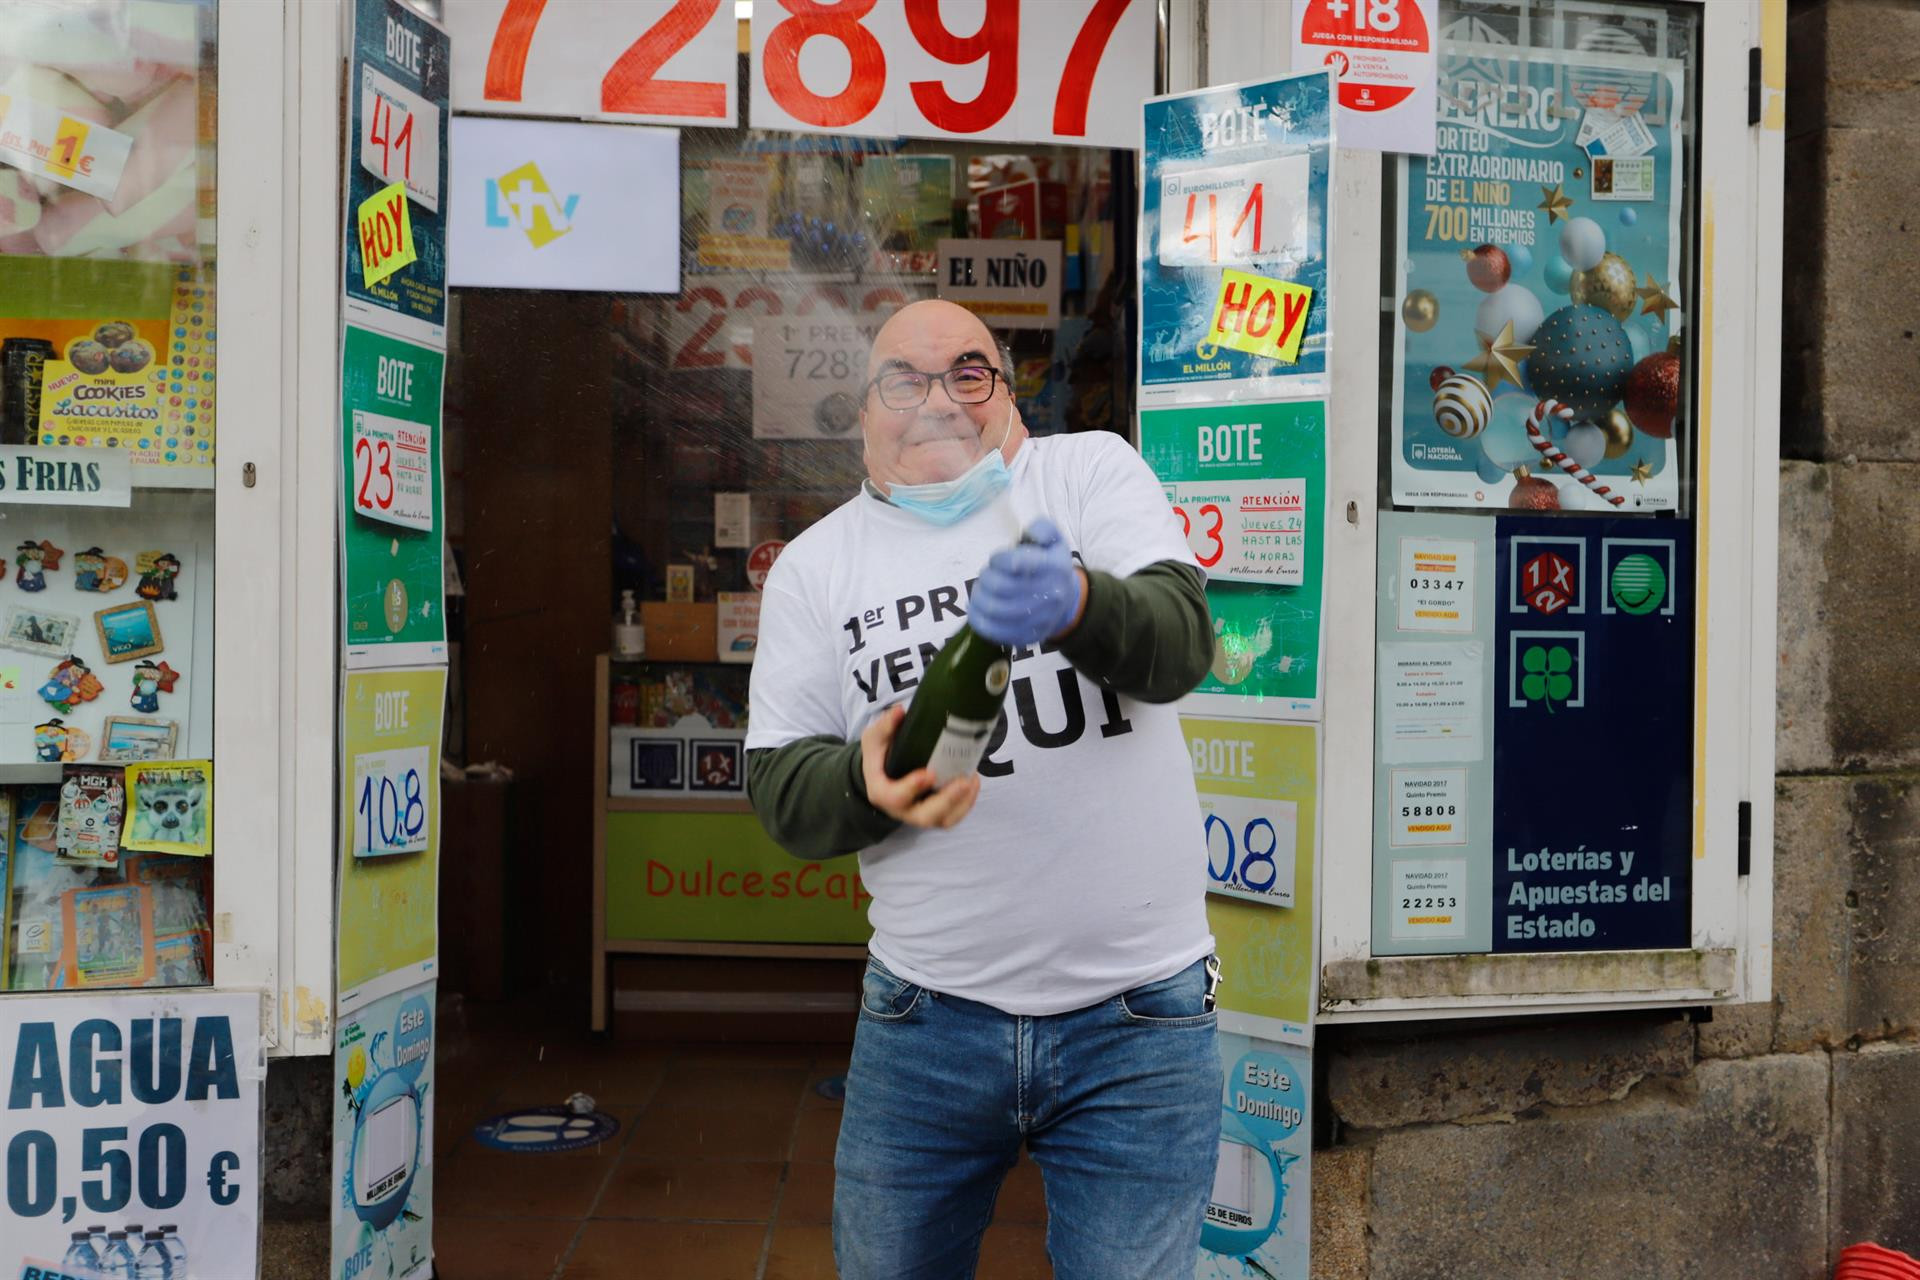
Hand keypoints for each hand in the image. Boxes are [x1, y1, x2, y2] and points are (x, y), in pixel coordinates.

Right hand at [860, 705, 980, 828]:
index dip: (912, 788)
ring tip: (973, 780)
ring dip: (962, 803)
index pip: (894, 797)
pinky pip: (953, 816)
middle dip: (946, 801)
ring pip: (943, 820)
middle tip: (963, 781)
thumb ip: (884, 726)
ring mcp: (920, 813)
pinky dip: (967, 802)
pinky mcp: (936, 813)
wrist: (883, 774)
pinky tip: (974, 782)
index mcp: (882, 792)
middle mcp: (901, 809)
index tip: (929, 773)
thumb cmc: (879, 756)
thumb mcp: (874, 739)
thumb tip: (899, 711)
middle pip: (925, 816)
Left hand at [967, 518, 1085, 647]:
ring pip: (995, 609)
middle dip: (986, 577)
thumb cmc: (1053, 568)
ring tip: (981, 590)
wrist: (1067, 604)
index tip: (997, 559)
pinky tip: (976, 609)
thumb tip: (1032, 534)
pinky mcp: (1026, 637)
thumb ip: (1042, 528)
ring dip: (979, 596)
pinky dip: (979, 619)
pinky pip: (994, 631)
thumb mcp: (1055, 541)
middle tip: (986, 575)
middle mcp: (1048, 595)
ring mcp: (1037, 619)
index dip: (999, 559)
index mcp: (1054, 568)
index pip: (1017, 563)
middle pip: (1001, 587)